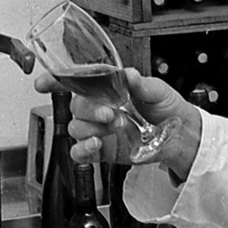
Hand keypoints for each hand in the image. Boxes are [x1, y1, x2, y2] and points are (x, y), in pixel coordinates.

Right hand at [32, 68, 203, 179]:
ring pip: (75, 128)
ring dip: (91, 127)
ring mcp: (99, 130)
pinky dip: (82, 149)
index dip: (56, 81)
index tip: (45, 83)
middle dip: (89, 108)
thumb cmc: (169, 109)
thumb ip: (142, 84)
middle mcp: (100, 108)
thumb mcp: (159, 91)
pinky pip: (79, 152)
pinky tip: (96, 144)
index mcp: (108, 88)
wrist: (182, 137)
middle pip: (75, 105)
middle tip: (111, 112)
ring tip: (115, 126)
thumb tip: (129, 75)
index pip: (76, 81)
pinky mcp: (102, 150)